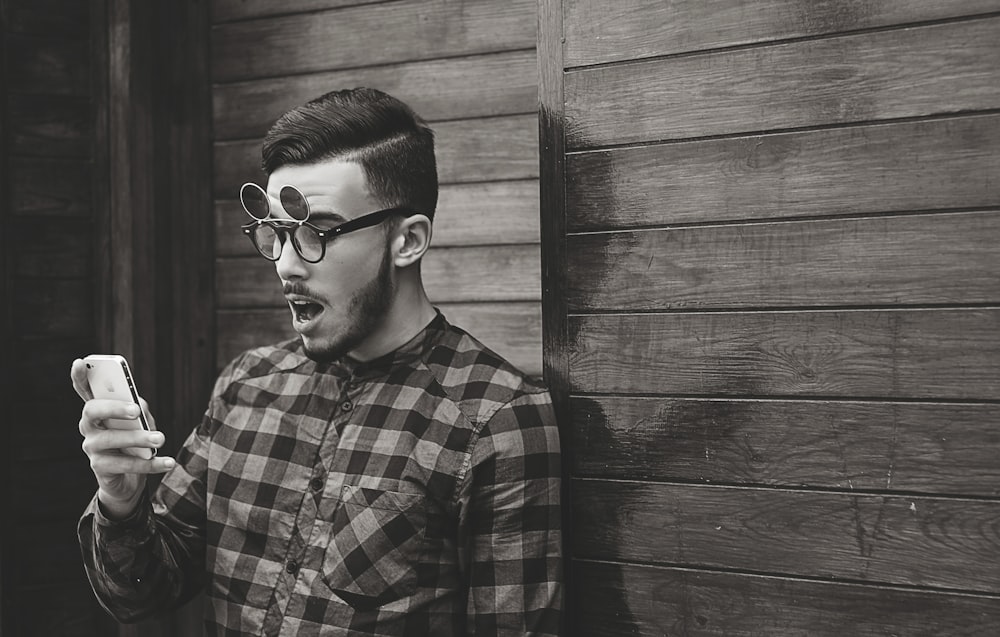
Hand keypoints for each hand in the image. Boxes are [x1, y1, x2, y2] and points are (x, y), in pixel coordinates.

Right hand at [72, 358, 175, 518]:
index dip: (79, 377)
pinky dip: (151, 464)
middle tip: (136, 411)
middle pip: (92, 411)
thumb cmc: (134, 443)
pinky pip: (126, 464)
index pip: (84, 391)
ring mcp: (92, 447)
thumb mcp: (139, 423)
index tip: (79, 362)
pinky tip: (168, 462)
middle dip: (114, 408)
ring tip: (160, 439)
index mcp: (98, 410)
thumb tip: (138, 404)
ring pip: (111, 439)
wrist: (129, 479)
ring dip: (138, 438)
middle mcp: (89, 426)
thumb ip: (139, 409)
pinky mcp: (100, 468)